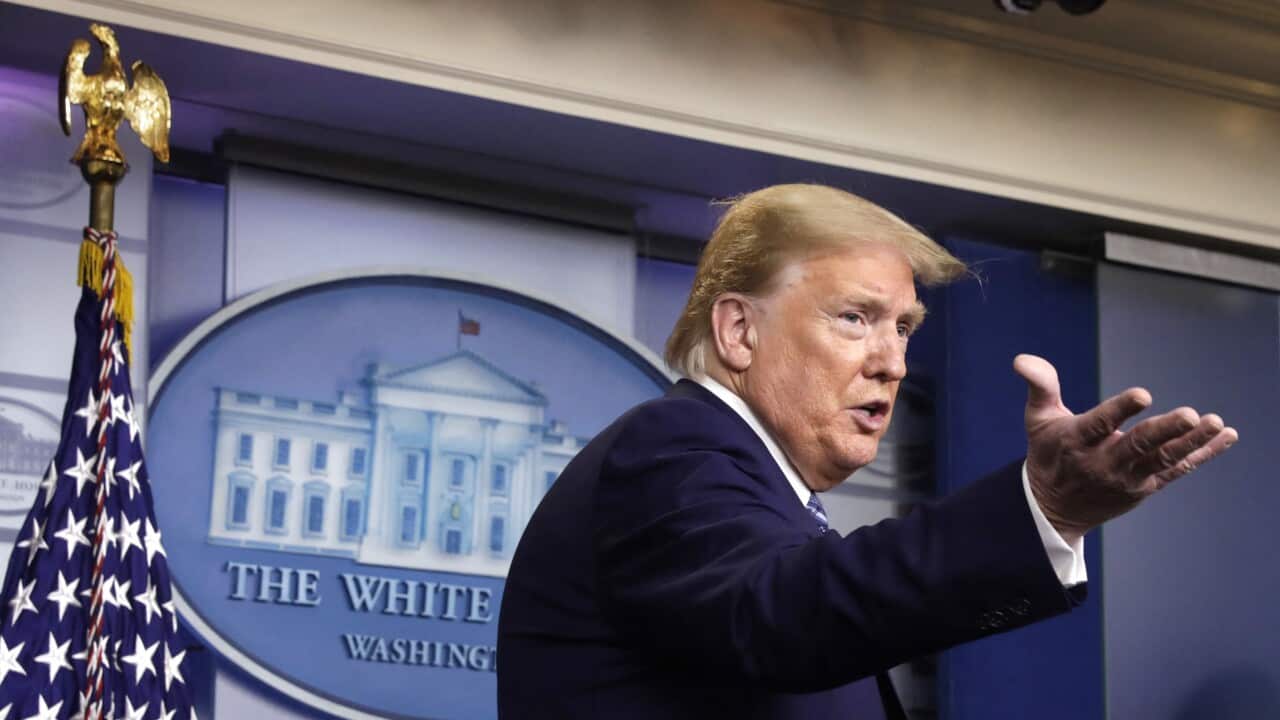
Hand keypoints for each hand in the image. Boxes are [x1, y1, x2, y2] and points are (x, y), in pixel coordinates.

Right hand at [1013, 354, 1237, 543]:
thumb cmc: (1048, 454)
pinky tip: (1226, 437)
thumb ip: (1040, 386)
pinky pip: (1178, 470)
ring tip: (1216, 423)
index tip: (1142, 394)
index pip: (1099, 424)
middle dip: (1166, 430)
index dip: (1120, 410)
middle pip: (1139, 445)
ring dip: (1193, 442)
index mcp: (1076, 442)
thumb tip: (1022, 359)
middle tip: (1193, 415)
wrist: (1053, 509)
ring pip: (1164, 459)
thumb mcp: (1037, 419)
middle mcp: (1103, 462)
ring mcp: (1128, 477)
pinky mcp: (1146, 486)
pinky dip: (1203, 454)